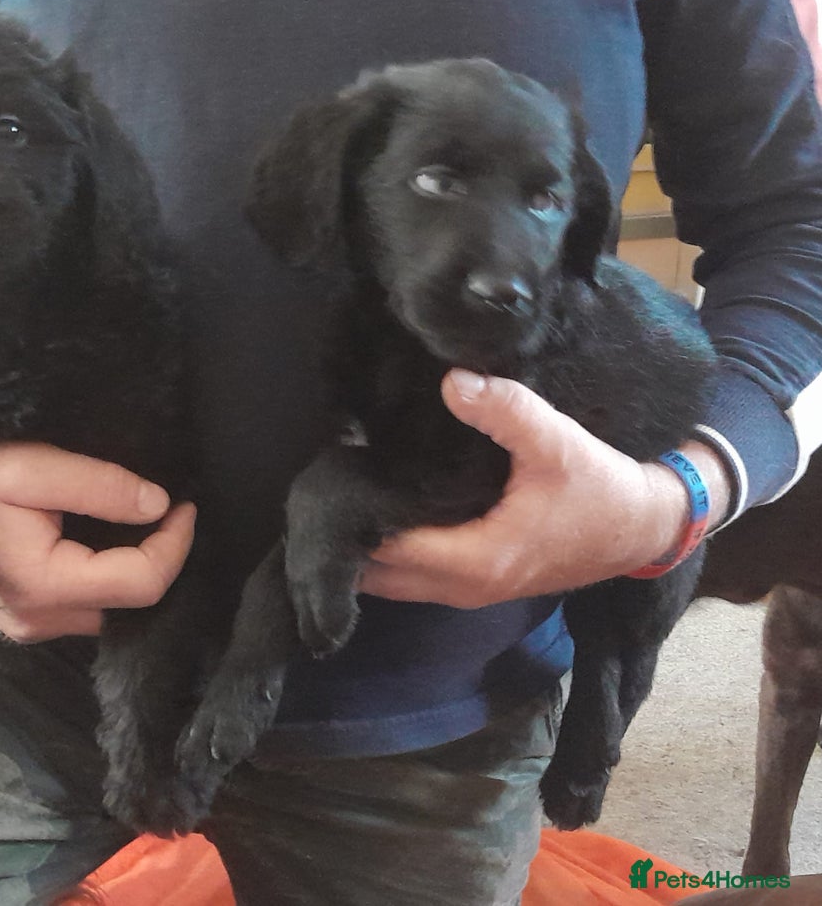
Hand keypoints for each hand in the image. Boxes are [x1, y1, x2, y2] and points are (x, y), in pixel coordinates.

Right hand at [0, 441, 195, 641]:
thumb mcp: (28, 465)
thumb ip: (99, 485)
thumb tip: (159, 505)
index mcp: (41, 583)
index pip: (142, 582)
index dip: (176, 545)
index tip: (185, 505)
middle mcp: (35, 619)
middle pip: (129, 604)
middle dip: (160, 558)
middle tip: (169, 513)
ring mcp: (23, 627)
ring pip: (108, 611)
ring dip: (134, 570)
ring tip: (144, 524)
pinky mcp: (17, 621)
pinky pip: (82, 609)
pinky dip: (106, 579)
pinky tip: (110, 543)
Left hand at [360, 369, 729, 608]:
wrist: (643, 527)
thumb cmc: (601, 489)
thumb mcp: (556, 443)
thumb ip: (505, 410)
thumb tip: (451, 381)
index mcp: (478, 558)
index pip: (390, 549)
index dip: (357, 516)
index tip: (336, 475)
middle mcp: (465, 586)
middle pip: (380, 575)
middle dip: (351, 537)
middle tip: (329, 485)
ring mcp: (470, 591)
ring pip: (394, 581)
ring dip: (368, 548)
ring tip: (348, 494)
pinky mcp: (477, 582)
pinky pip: (414, 577)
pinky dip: (390, 553)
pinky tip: (380, 511)